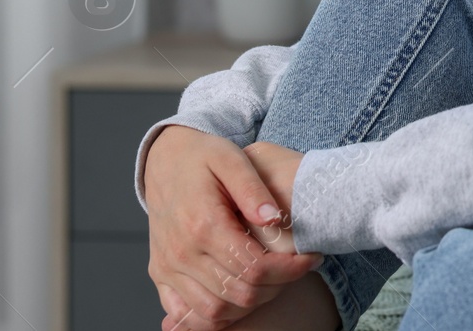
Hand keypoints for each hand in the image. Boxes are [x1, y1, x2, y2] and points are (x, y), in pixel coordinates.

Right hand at [144, 126, 321, 330]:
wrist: (163, 160)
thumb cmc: (201, 157)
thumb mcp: (231, 159)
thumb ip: (253, 189)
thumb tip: (274, 218)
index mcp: (203, 225)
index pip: (255, 267)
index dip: (290, 269)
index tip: (312, 257)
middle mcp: (182, 253)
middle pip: (240, 294)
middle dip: (278, 286)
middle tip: (297, 267)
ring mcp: (168, 268)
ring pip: (216, 312)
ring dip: (252, 303)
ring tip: (274, 279)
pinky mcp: (160, 275)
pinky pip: (187, 313)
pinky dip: (216, 315)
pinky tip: (240, 295)